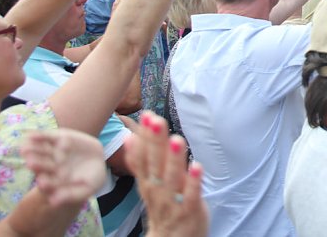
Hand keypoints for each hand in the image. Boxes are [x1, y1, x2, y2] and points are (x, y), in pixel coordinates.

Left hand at [22, 129, 104, 206]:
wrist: (97, 160)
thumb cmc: (90, 179)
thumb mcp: (86, 189)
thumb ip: (71, 195)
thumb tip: (53, 202)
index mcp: (54, 182)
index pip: (48, 183)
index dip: (46, 183)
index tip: (43, 183)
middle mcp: (50, 167)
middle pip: (41, 166)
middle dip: (37, 164)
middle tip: (30, 163)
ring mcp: (53, 152)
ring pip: (41, 151)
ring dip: (33, 150)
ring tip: (25, 149)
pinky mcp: (58, 138)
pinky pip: (46, 137)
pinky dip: (39, 136)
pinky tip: (31, 136)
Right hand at [125, 112, 208, 236]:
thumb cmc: (164, 206)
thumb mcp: (149, 185)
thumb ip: (141, 163)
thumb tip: (130, 138)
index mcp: (148, 182)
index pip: (143, 157)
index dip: (144, 137)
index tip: (147, 115)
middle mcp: (157, 191)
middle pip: (155, 164)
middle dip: (155, 141)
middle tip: (157, 120)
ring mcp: (172, 201)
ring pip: (172, 178)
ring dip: (174, 158)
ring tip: (176, 139)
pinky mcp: (189, 211)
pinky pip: (190, 195)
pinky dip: (193, 181)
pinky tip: (197, 165)